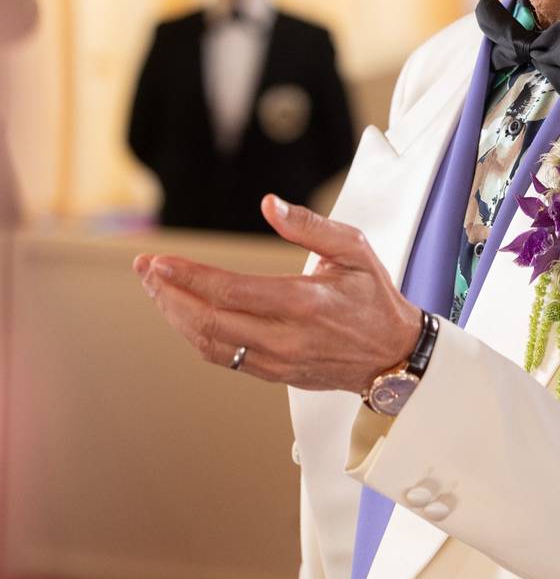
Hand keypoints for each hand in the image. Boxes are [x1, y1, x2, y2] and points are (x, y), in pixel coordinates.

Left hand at [132, 195, 421, 394]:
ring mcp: (278, 362)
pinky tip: (186, 313)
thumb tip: (268, 204)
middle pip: (208, 321)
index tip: (158, 263)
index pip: (230, 292)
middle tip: (146, 271)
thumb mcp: (354, 250)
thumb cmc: (375, 298)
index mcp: (304, 303)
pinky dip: (196, 334)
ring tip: (157, 289)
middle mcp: (287, 338)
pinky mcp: (275, 375)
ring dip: (176, 315)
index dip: (188, 278)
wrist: (393, 354)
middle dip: (168, 294)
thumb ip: (309, 225)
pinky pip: (223, 357)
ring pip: (208, 343)